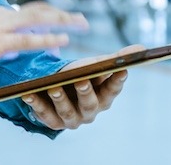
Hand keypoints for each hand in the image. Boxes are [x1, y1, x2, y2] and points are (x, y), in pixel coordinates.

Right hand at [0, 2, 87, 76]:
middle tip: (82, 20)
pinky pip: (28, 39)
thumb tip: (10, 49)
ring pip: (39, 19)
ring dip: (62, 22)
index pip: (28, 12)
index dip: (49, 16)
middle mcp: (0, 17)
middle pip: (39, 10)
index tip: (64, 21)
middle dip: (62, 14)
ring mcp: (0, 28)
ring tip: (80, 25)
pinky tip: (62, 41)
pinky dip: (48, 39)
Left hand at [20, 44, 144, 129]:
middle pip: (90, 104)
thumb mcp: (97, 66)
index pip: (113, 90)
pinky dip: (36, 103)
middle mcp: (89, 112)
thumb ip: (116, 58)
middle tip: (81, 80)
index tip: (121, 69)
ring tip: (53, 86)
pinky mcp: (52, 122)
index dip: (117, 81)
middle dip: (86, 92)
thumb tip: (142, 48)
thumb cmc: (82, 76)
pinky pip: (44, 114)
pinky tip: (29, 93)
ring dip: (60, 99)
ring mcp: (71, 119)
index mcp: (104, 97)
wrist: (58, 91)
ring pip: (67, 111)